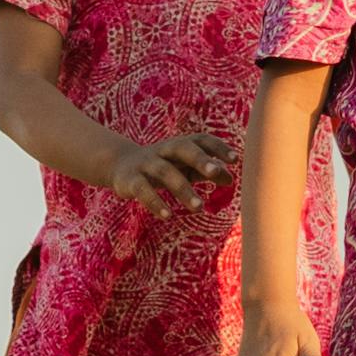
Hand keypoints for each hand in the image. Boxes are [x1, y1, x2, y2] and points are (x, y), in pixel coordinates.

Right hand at [105, 132, 233, 215]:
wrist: (120, 166)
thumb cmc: (164, 166)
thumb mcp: (184, 167)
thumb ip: (206, 171)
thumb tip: (231, 179)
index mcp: (180, 145)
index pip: (201, 140)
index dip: (218, 147)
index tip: (235, 159)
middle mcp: (164, 150)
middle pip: (182, 148)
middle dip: (199, 159)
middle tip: (216, 172)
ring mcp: (146, 164)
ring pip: (165, 172)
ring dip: (183, 189)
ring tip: (199, 208)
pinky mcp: (131, 180)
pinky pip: (143, 190)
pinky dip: (155, 202)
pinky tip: (168, 215)